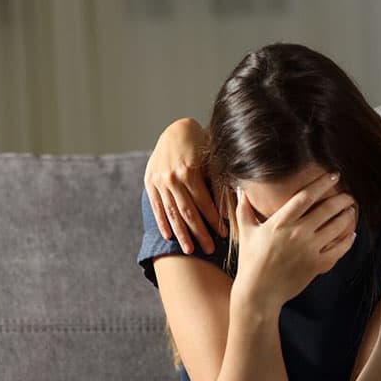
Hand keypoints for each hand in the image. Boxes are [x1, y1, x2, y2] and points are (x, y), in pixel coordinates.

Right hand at [144, 118, 224, 254]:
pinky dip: (163, 222)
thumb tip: (230, 206)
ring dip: (181, 234)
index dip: (214, 220)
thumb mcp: (210, 159)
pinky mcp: (150, 183)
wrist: (175, 130)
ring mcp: (159, 182)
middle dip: (199, 233)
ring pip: (172, 213)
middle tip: (210, 250)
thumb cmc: (200, 145)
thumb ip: (217, 181)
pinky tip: (169, 236)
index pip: (203, 203)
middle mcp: (173, 179)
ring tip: (189, 250)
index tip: (224, 234)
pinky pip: (157, 207)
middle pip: (188, 213)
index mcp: (190, 172)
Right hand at [231, 172, 357, 312]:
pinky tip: (352, 234)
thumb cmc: (251, 261)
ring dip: (347, 216)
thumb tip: (241, 190)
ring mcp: (309, 249)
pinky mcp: (317, 265)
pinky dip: (348, 240)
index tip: (334, 175)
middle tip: (348, 195)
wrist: (258, 293)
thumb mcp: (245, 233)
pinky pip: (339, 249)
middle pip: (327, 209)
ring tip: (352, 210)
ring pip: (336, 227)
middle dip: (342, 199)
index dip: (322, 183)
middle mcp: (297, 233)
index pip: (306, 196)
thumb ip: (244, 209)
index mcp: (280, 222)